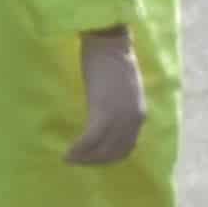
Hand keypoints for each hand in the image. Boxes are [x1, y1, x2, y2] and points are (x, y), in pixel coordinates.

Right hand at [66, 28, 147, 170]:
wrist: (109, 44)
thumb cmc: (113, 61)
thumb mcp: (123, 91)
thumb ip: (120, 108)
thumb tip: (106, 122)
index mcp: (139, 115)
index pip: (126, 148)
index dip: (108, 158)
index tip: (92, 159)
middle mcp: (133, 121)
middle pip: (114, 153)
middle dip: (95, 161)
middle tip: (76, 162)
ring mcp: (119, 118)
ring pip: (102, 150)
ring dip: (84, 158)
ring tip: (69, 158)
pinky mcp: (103, 112)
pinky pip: (90, 139)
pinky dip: (78, 149)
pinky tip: (67, 152)